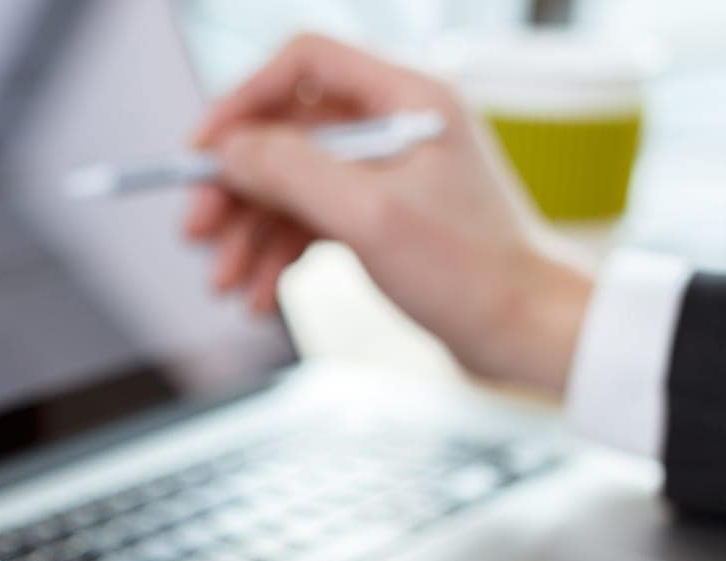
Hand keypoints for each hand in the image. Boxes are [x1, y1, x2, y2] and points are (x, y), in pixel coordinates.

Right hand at [185, 33, 593, 394]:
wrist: (529, 332)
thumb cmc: (473, 272)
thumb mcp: (370, 215)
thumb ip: (294, 171)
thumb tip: (230, 150)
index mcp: (408, 97)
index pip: (305, 63)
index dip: (244, 100)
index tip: (203, 149)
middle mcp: (397, 124)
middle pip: (288, 133)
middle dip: (236, 187)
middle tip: (196, 231)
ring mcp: (389, 173)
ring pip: (293, 184)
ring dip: (250, 233)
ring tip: (224, 284)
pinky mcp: (385, 216)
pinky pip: (313, 221)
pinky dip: (279, 255)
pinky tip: (258, 295)